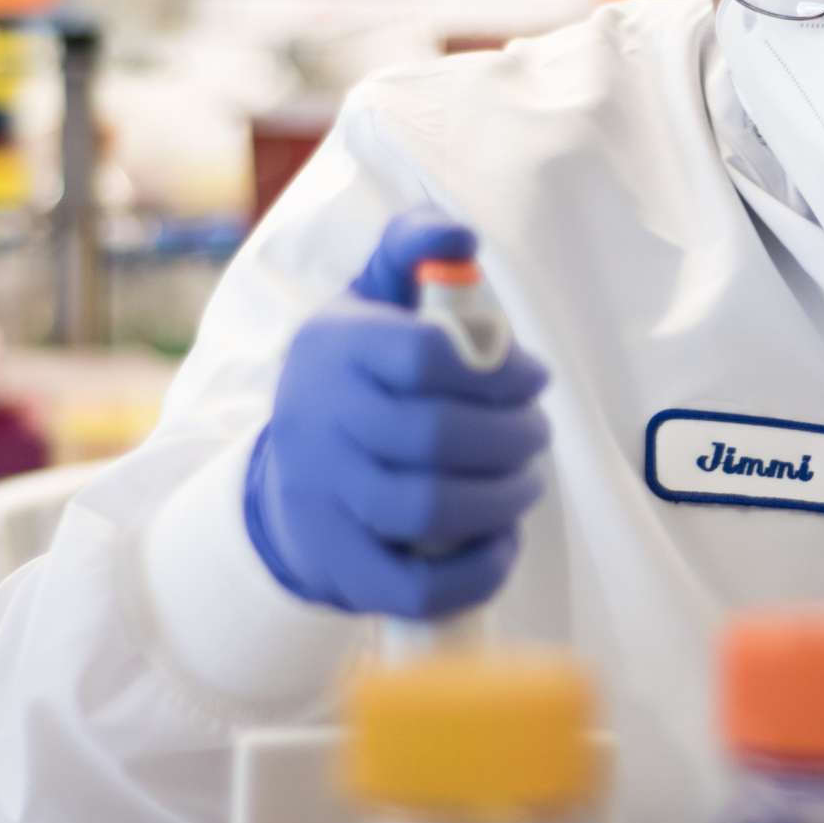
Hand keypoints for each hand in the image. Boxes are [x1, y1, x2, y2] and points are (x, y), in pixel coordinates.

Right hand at [242, 211, 550, 618]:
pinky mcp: (341, 567)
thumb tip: (461, 235)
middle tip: (537, 433)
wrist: (286, 480)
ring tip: (526, 480)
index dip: (498, 369)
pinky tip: (502, 540)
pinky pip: (417, 587)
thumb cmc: (354, 378)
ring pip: (427, 509)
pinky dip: (478, 570)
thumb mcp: (370, 299)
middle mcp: (316, 421)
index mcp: (332, 346)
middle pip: (434, 435)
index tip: (531, 377)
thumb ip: (411, 248)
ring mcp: (323, 499)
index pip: (422, 354)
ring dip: (503, 497)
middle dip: (513, 435)